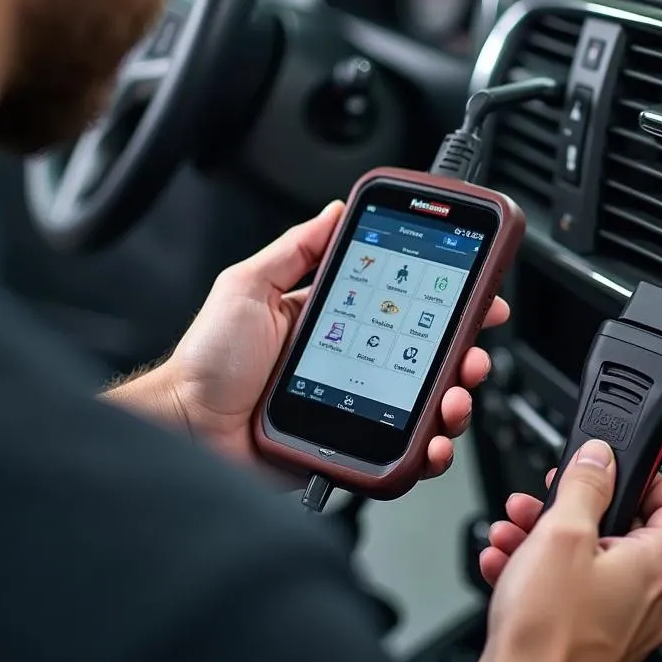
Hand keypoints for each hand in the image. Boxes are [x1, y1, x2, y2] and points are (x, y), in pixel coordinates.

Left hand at [156, 201, 508, 474]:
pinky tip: (433, 440)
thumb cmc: (208, 360)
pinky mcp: (353, 447)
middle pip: (426, 357)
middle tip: (474, 348)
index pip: (403, 307)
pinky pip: (403, 450)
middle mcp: (354, 363)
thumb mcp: (248, 286)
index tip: (474, 291)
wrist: (186, 426)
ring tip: (455, 395)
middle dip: (464, 351)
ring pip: (426, 405)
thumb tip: (334, 211)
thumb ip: (295, 249)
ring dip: (456, 399)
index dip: (443, 300)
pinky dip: (430, 448)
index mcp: (335, 322)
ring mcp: (357, 406)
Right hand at [455, 442, 661, 661]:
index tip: (622, 467)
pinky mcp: (589, 644)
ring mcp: (619, 626)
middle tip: (544, 499)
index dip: (652, 481)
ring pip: (587, 564)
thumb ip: (585, 484)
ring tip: (512, 534)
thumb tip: (601, 457)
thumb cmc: (547, 630)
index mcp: (654, 568)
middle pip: (619, 534)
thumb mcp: (562, 532)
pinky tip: (505, 566)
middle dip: (572, 510)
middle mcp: (647, 601)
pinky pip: (569, 595)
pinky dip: (538, 576)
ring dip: (544, 541)